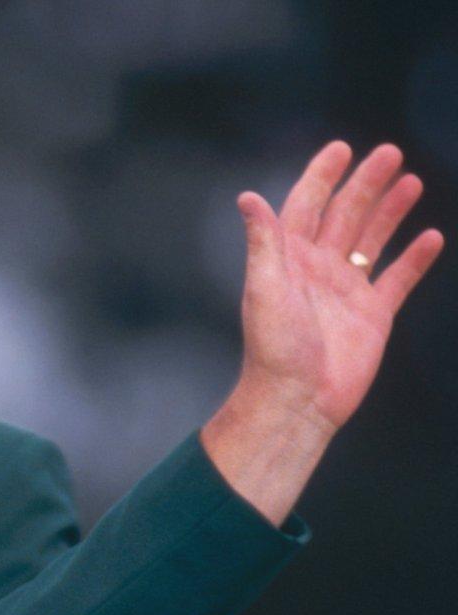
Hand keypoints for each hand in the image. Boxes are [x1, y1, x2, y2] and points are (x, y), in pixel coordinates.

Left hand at [236, 142, 442, 431]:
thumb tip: (248, 197)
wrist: (298, 399)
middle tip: (389, 153)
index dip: (322, 177)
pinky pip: (398, 279)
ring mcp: (347, 291)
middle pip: (345, 216)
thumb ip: (263, 241)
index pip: (306, 206)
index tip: (341, 149)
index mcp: (290, 259)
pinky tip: (432, 236)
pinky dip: (415, 259)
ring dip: (389, 211)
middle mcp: (318, 270)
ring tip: (411, 181)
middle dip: (365, 184)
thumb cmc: (274, 348)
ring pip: (372, 240)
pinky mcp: (373, 315)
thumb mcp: (264, 288)